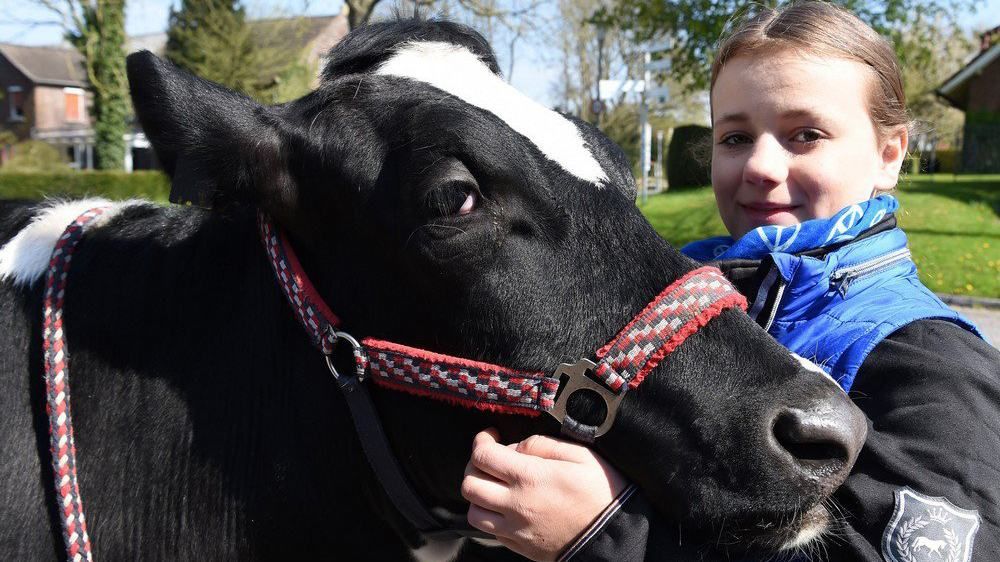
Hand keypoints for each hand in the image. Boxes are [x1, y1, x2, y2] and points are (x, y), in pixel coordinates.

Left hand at [461, 428, 627, 561]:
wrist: (615, 538)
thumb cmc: (603, 493)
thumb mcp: (581, 456)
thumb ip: (542, 445)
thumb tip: (515, 447)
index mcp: (529, 478)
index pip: (482, 456)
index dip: (481, 441)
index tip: (490, 436)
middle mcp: (516, 506)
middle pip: (469, 485)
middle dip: (474, 466)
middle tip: (490, 459)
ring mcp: (516, 530)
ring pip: (474, 512)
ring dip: (479, 495)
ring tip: (495, 485)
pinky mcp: (521, 547)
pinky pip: (490, 532)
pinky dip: (491, 516)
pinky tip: (508, 505)